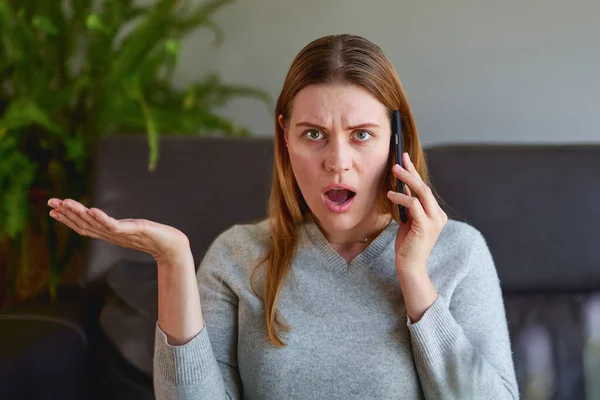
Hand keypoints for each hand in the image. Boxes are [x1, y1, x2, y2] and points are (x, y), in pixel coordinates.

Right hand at [47, 198, 189, 261]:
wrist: (173, 247)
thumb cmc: (155, 238)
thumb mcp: (132, 229)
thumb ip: (120, 227)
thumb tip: (112, 221)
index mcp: (110, 234)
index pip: (84, 226)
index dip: (68, 219)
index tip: (53, 209)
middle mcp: (113, 235)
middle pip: (85, 225)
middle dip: (67, 214)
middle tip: (50, 203)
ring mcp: (122, 235)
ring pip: (95, 224)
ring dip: (79, 214)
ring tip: (65, 203)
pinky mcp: (134, 232)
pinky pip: (114, 226)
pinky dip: (102, 219)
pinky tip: (92, 210)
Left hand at [386, 152, 447, 274]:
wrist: (410, 267)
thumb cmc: (407, 245)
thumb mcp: (407, 221)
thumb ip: (408, 205)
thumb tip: (402, 186)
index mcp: (436, 213)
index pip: (424, 189)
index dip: (414, 172)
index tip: (405, 159)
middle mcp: (438, 215)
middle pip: (424, 187)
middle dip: (411, 171)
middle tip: (398, 160)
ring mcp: (434, 221)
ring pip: (422, 192)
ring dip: (407, 179)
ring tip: (393, 171)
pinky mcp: (425, 227)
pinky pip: (413, 205)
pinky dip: (401, 198)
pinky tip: (390, 195)